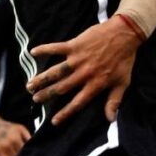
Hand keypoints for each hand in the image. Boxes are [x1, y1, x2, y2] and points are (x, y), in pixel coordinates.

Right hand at [28, 15, 142, 124]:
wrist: (126, 34)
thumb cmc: (125, 59)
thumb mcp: (123, 83)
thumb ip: (114, 101)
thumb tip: (110, 119)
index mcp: (96, 85)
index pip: (78, 103)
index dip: (65, 113)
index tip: (53, 121)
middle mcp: (84, 74)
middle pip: (61, 88)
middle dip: (47, 95)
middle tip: (35, 99)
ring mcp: (78, 59)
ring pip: (55, 72)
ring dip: (41, 79)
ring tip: (30, 85)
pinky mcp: (75, 45)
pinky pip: (56, 48)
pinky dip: (44, 49)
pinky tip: (33, 52)